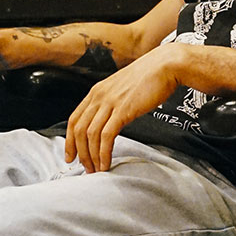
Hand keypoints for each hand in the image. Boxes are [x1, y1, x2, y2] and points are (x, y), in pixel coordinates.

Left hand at [64, 46, 182, 171]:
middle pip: (78, 129)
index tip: (70, 156)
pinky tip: (106, 163)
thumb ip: (112, 102)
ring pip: (90, 135)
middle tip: (85, 168)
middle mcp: (99, 96)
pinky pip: (107, 136)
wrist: (165, 65)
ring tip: (96, 170)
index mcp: (96, 91)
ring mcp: (110, 103)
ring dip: (91, 156)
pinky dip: (104, 153)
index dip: (69, 140)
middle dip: (79, 152)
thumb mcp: (122, 88)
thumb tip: (109, 121)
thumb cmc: (149, 77)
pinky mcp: (123, 110)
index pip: (74, 119)